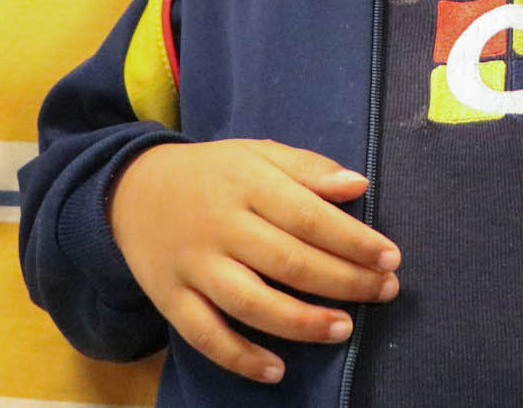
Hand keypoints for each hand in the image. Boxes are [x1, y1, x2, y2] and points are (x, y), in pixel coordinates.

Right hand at [108, 139, 400, 383]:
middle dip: (344, 281)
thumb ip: (307, 167)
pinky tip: (277, 369)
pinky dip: (240, 357)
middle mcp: (221, 226)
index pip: (309, 216)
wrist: (131, 190)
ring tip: (344, 329)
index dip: (353, 240)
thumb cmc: (213, 174)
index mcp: (247, 183)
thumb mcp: (257, 153)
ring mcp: (194, 266)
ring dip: (302, 322)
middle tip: (386, 292)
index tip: (391, 257)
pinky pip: (205, 335)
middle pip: (288, 261)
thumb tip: (358, 184)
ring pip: (251, 303)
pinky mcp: (170, 299)